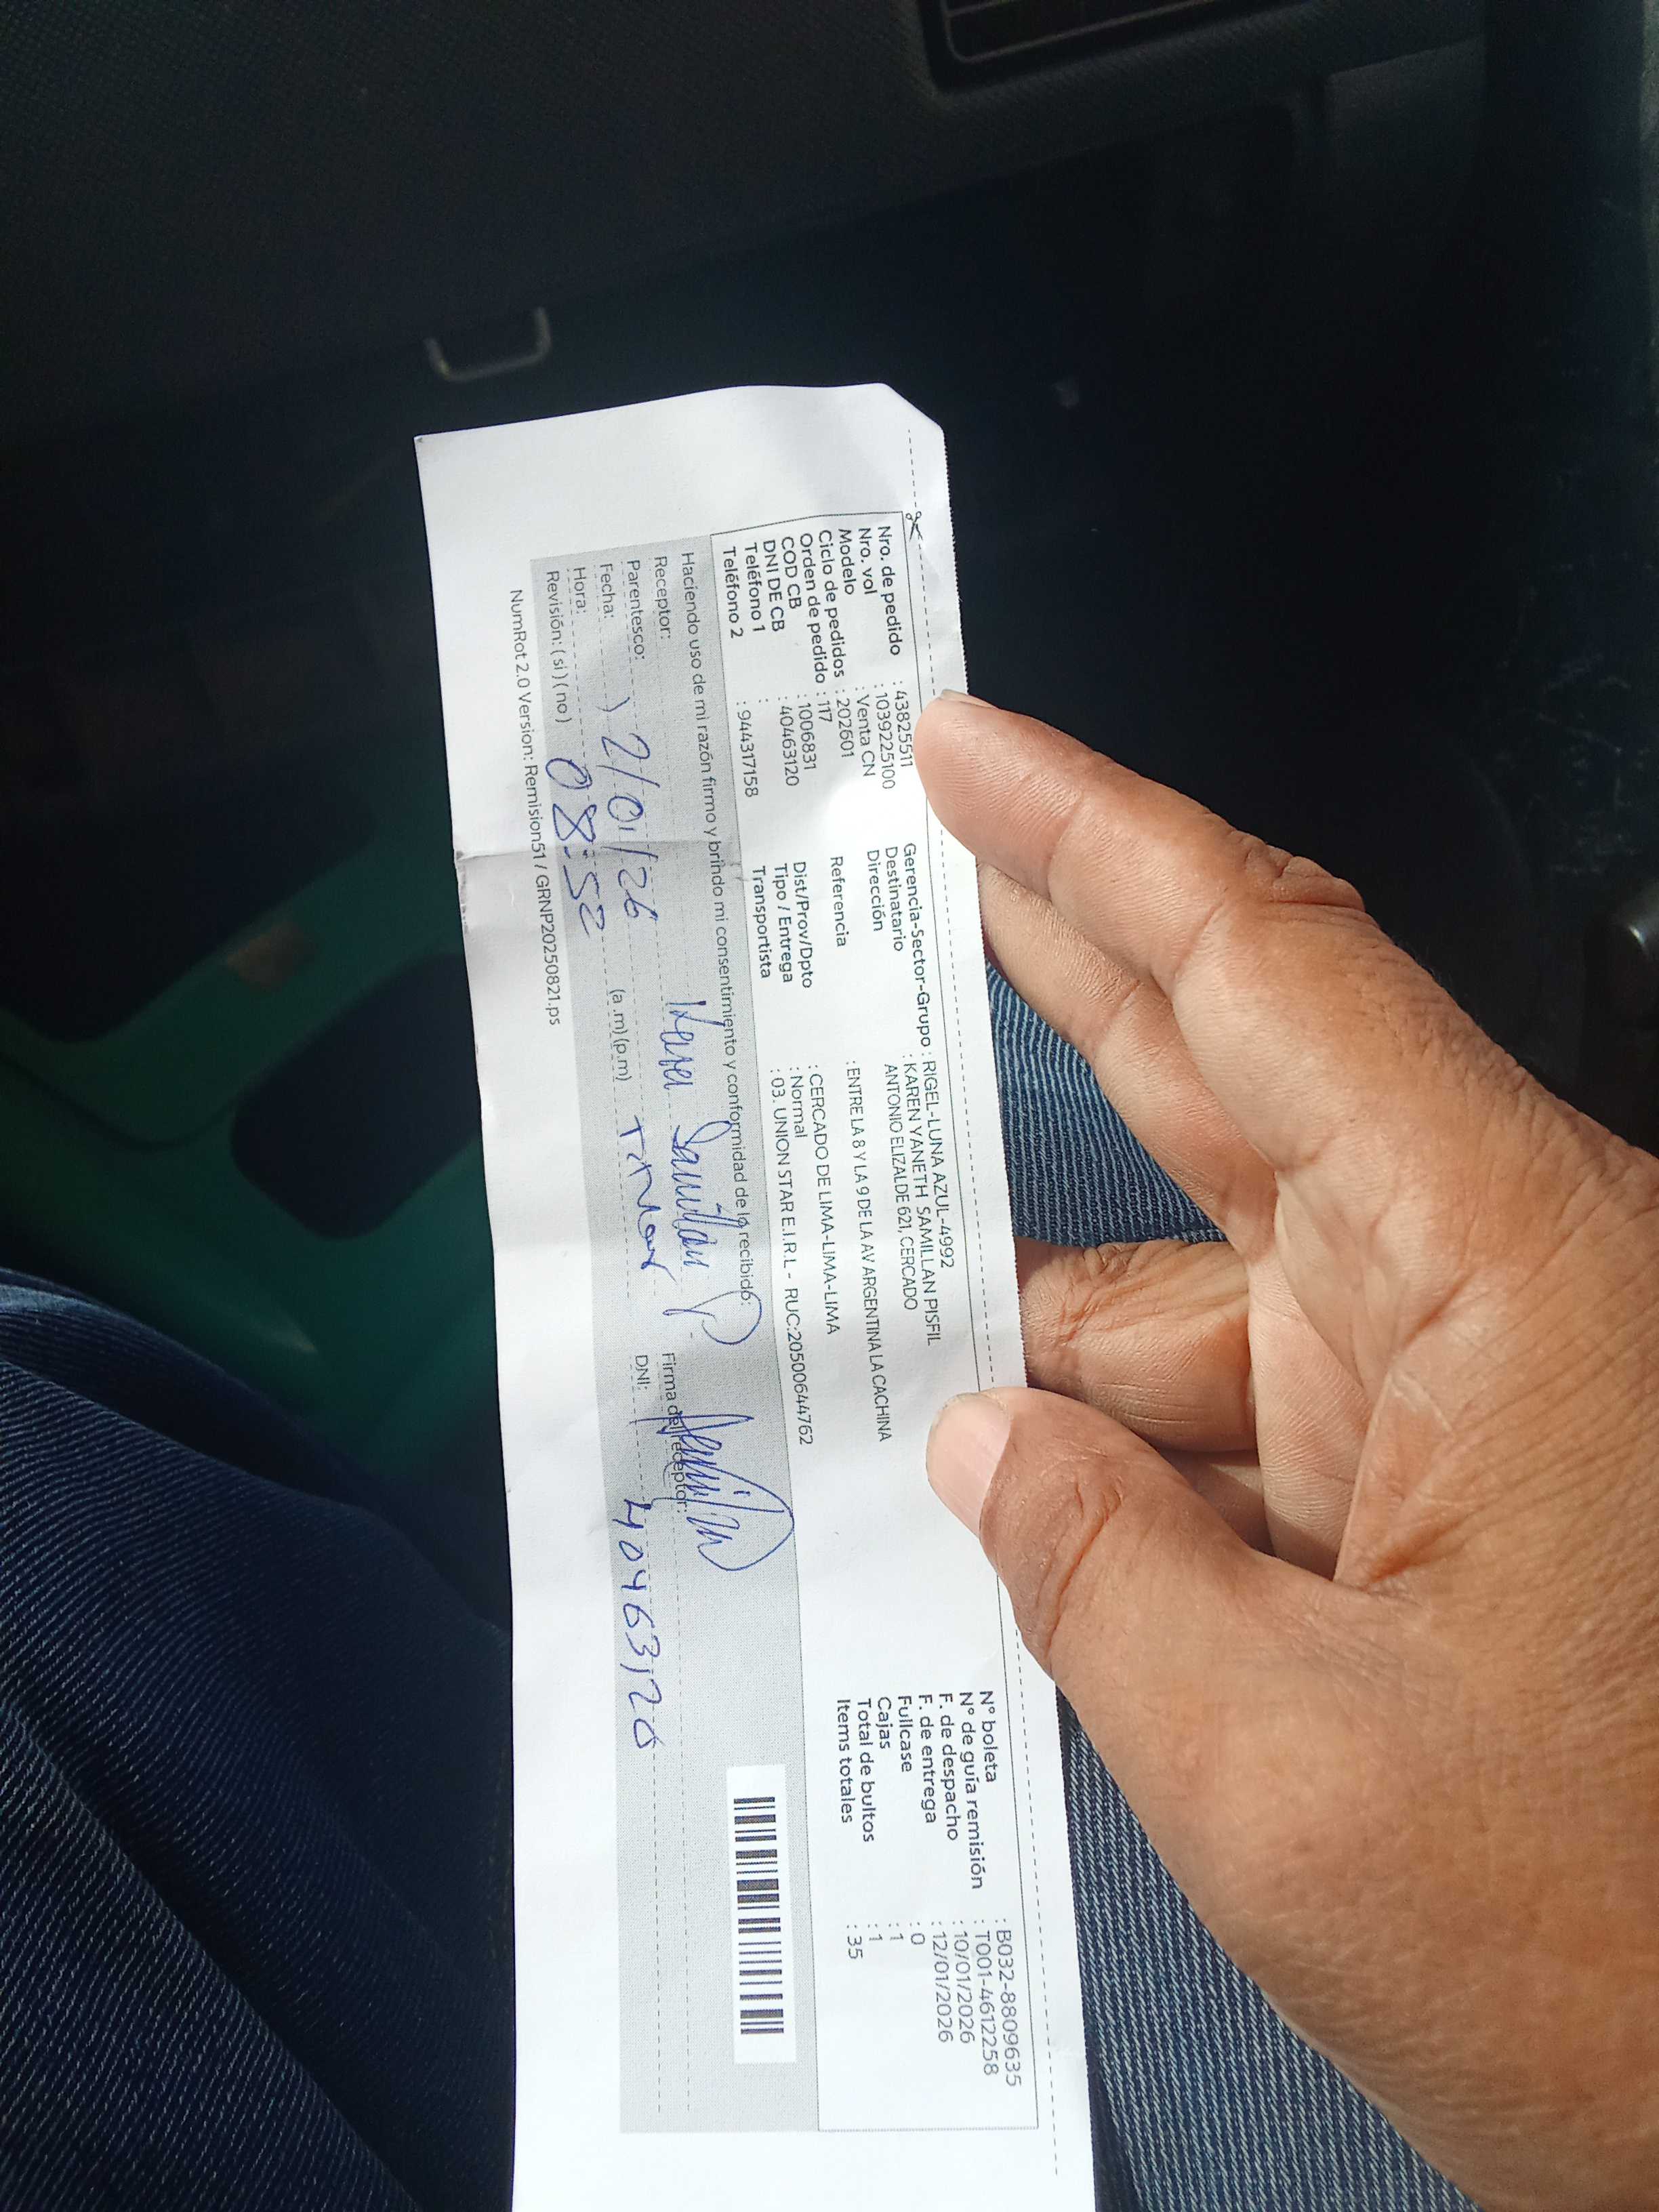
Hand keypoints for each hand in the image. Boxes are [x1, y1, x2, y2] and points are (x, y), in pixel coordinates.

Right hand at [917, 693, 1658, 2211]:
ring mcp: (1484, 1396)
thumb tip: (982, 1438)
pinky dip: (1126, 1454)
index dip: (1096, 841)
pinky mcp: (1465, 1496)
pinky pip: (1249, 1419)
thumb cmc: (1629, 1962)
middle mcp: (1501, 1293)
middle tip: (914, 856)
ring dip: (1055, 1331)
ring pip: (1212, 1291)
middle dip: (1067, 956)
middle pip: (1242, 1066)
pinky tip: (1017, 1503)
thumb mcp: (1290, 1786)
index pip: (1267, 977)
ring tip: (872, 1343)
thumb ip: (1094, 1577)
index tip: (963, 750)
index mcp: (1505, 1276)